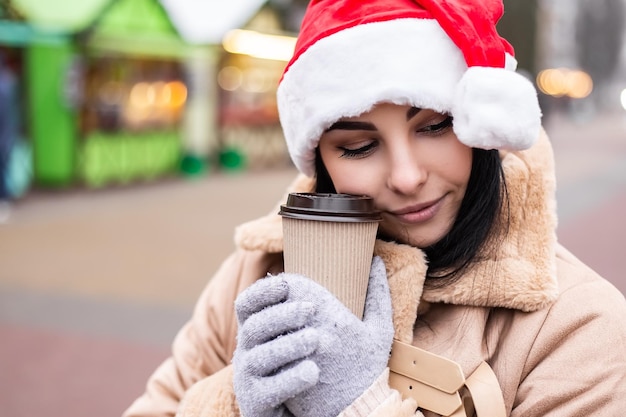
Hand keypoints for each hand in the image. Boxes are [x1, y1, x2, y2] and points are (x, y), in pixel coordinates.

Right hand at [232, 257, 393, 416]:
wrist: (324, 411)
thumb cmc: (331, 363)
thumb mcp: (344, 330)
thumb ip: (363, 298)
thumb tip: (376, 260)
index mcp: (263, 328)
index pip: (248, 302)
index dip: (262, 290)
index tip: (288, 282)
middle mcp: (250, 349)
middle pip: (253, 326)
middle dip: (280, 314)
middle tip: (311, 309)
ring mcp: (250, 376)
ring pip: (257, 356)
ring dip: (287, 344)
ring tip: (316, 339)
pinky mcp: (256, 402)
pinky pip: (267, 389)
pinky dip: (289, 378)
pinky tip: (313, 372)